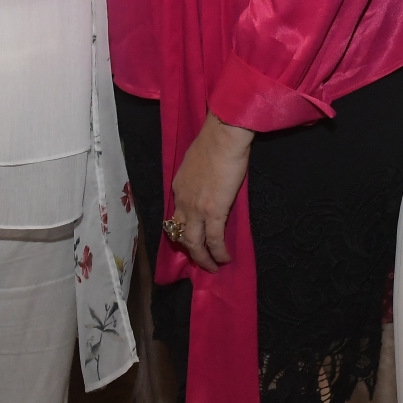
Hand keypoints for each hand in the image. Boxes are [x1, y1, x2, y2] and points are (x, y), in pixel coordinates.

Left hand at [169, 111, 253, 272]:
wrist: (223, 136)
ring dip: (203, 258)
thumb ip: (196, 176)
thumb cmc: (214, 142)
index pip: (177, 215)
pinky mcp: (214, 212)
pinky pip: (214, 239)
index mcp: (178, 187)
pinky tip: (225, 259)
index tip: (191, 238)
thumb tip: (205, 182)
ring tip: (212, 267)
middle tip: (200, 261)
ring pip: (195, 242)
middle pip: (182, 234)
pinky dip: (218, 252)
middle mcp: (182, 201)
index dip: (183, 229)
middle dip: (191, 251)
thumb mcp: (195, 161)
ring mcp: (196, 208)